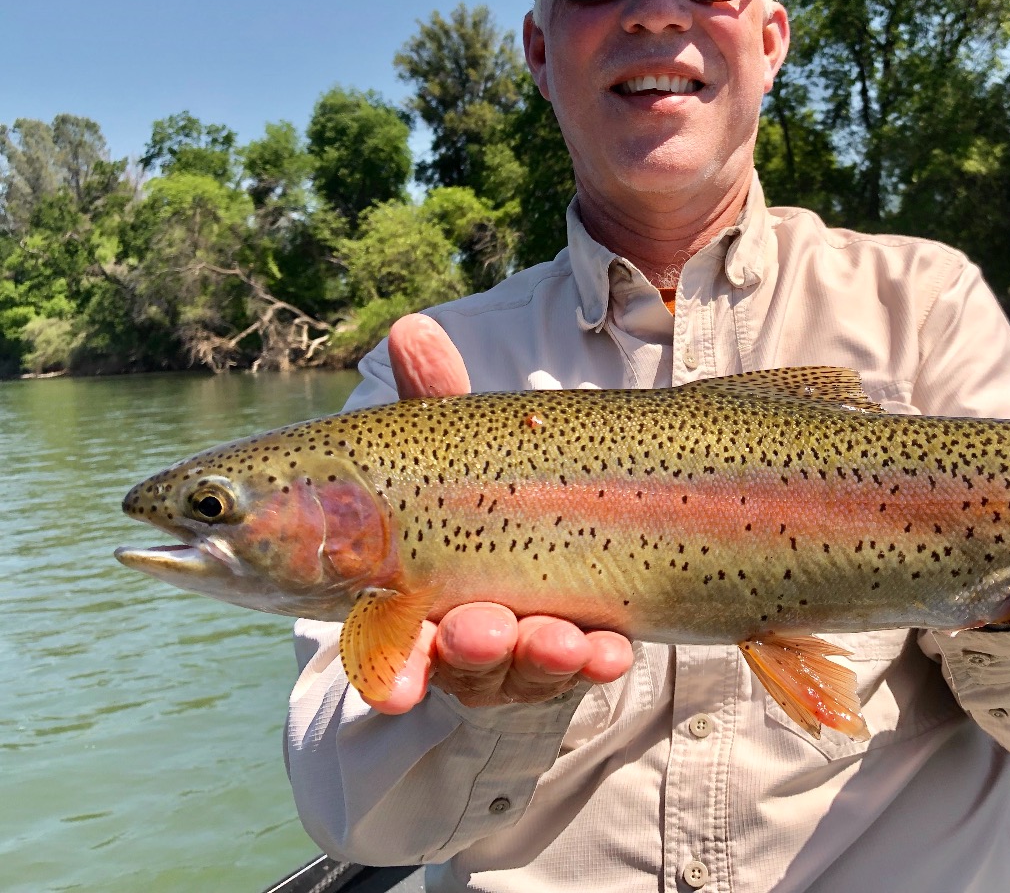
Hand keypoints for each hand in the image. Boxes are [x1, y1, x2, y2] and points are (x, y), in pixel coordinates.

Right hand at [366, 314, 634, 713]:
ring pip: (524, 669)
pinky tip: (611, 650)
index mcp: (411, 596)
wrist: (566, 520)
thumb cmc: (482, 487)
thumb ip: (433, 397)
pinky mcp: (577, 649)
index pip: (391, 644)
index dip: (393, 669)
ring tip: (559, 638)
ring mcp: (522, 650)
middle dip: (471, 650)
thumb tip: (409, 327)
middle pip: (459, 661)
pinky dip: (596, 660)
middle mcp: (461, 635)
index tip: (397, 688)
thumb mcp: (458, 443)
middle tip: (481, 631)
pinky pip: (586, 665)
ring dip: (538, 656)